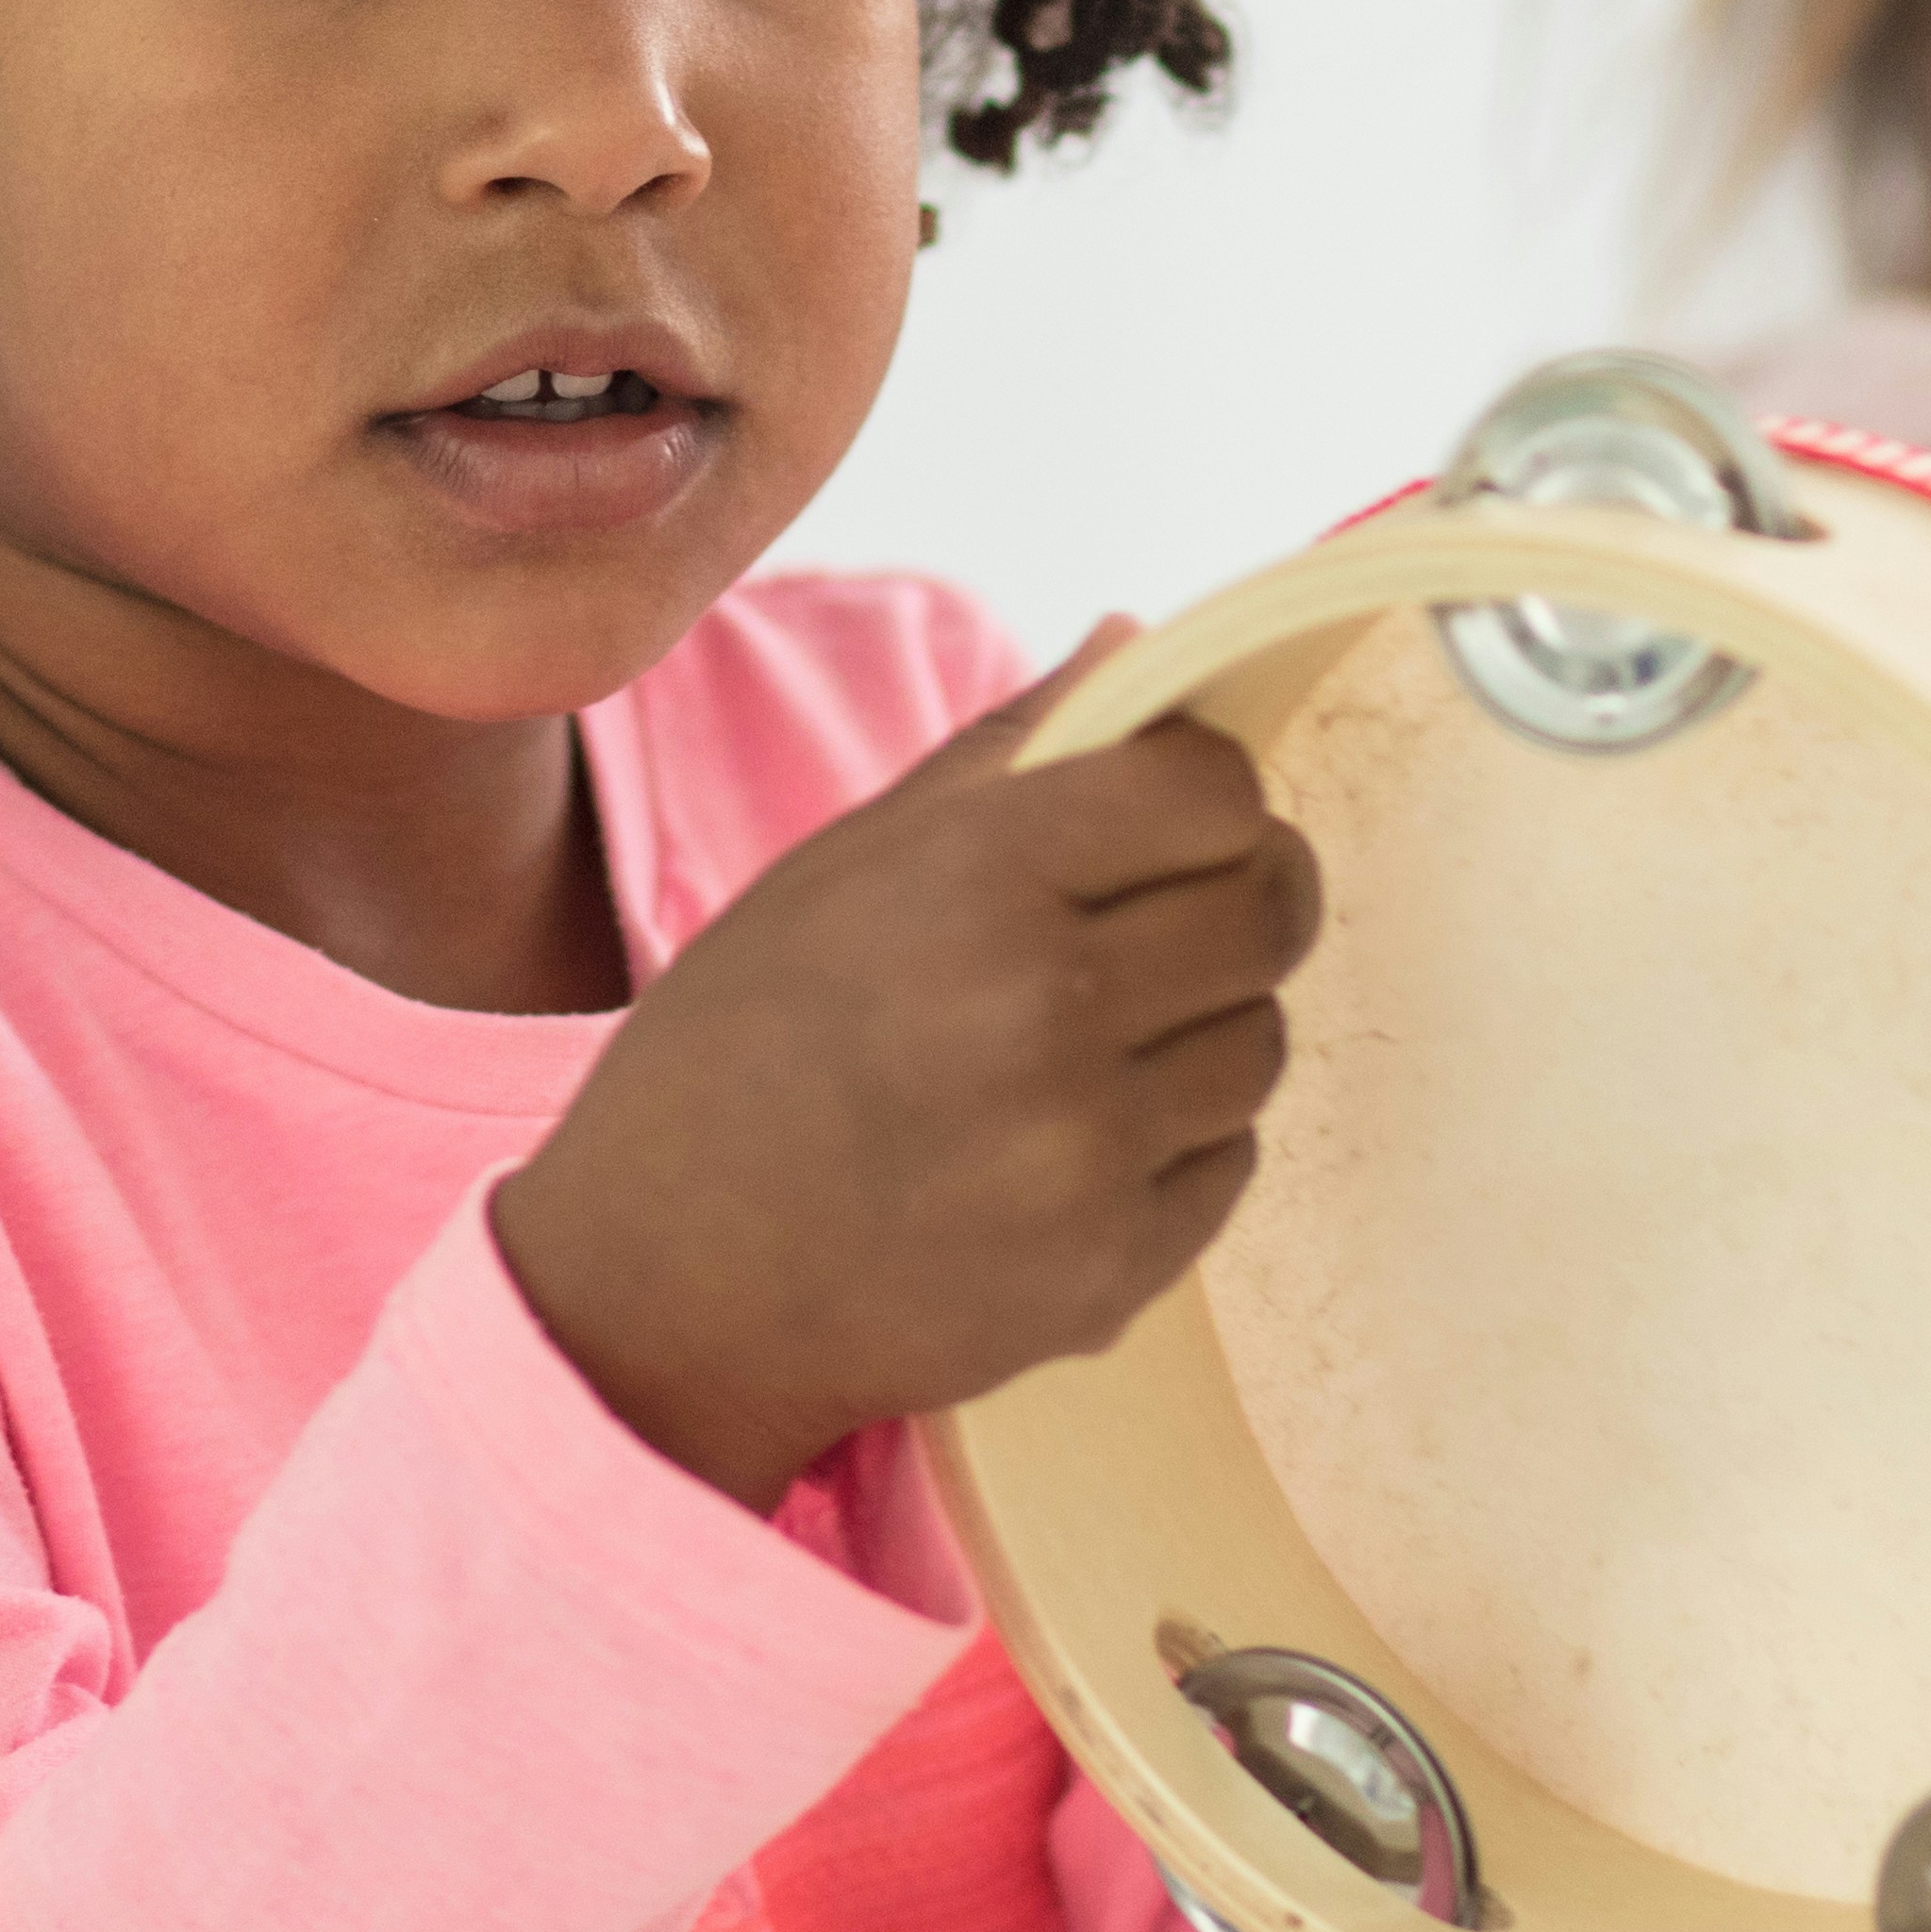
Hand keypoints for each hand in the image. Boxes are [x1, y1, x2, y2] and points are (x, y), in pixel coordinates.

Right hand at [492, 640, 1316, 1511]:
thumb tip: (1134, 640)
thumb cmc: (735, 1055)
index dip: (1204, 793)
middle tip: (1168, 921)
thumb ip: (1001, 753)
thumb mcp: (837, 871)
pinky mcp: (1112, 1274)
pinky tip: (1070, 1146)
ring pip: (1262, 1041)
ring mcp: (1084, 1157)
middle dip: (1234, 897)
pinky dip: (1179, 1146)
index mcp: (974, 882)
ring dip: (1206, 1029)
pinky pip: (1231, 1165)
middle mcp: (1044, 1014)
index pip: (1213, 790)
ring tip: (1092, 1046)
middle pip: (1269, 909)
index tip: (1167, 817)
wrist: (661, 1291)